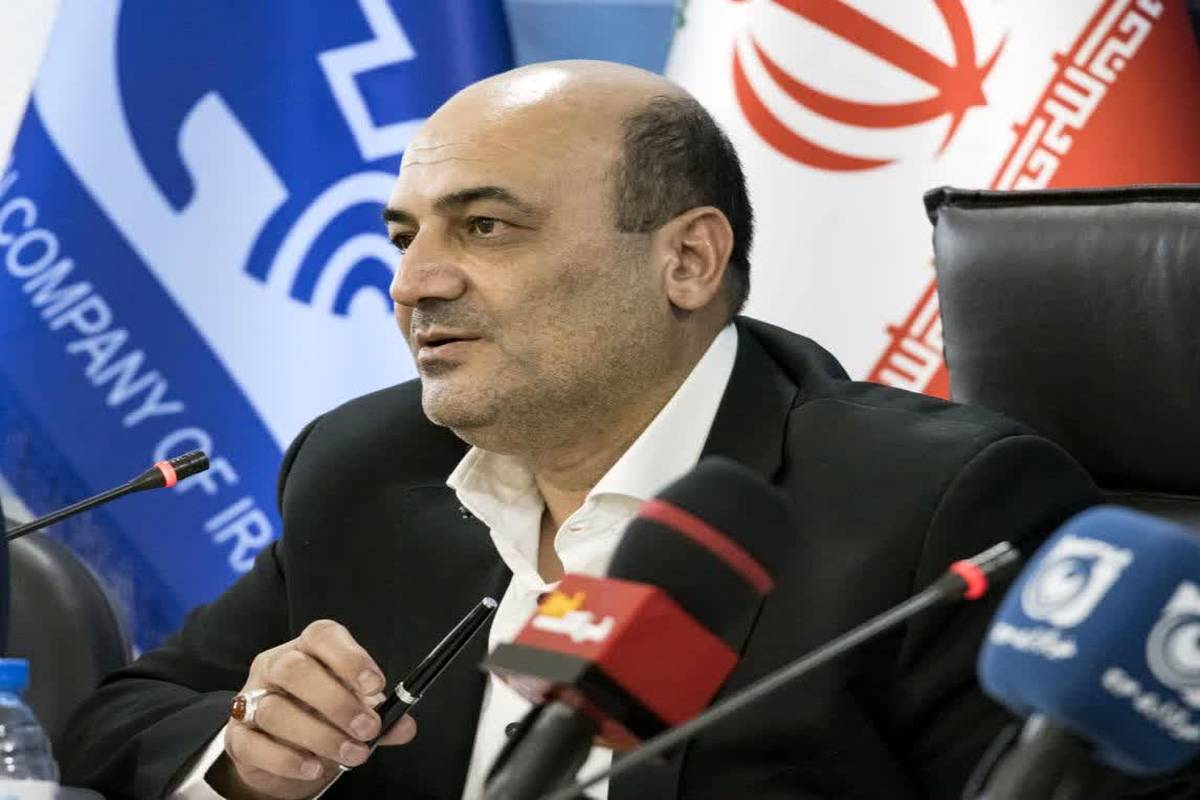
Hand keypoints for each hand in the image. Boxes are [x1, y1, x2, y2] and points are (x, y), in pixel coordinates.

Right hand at [210, 619, 417, 798]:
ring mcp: (251, 699)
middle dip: (337, 702)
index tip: (376, 685)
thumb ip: (381, 716)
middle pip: (295, 669)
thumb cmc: (322, 717)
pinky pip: (255, 745)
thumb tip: (405, 726)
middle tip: (367, 729)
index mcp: (308, 649)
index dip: (350, 657)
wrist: (280, 752)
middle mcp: (275, 666)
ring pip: (276, 710)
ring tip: (351, 755)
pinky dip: (287, 760)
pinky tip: (314, 767)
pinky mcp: (237, 736)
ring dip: (320, 736)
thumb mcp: (355, 711)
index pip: (322, 635)